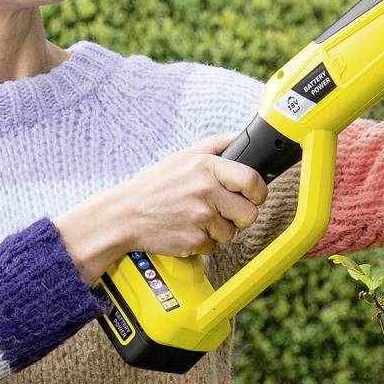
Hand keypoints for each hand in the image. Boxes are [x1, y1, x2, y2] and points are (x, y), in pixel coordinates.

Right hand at [56, 134, 267, 278]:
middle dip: (240, 215)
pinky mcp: (194, 242)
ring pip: (232, 233)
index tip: (254, 195)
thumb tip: (243, 136)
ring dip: (219, 230)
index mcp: (205, 168)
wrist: (124, 215)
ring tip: (197, 219)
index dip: (259, 191)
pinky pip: (214, 247)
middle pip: (250, 214)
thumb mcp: (183, 157)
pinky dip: (203, 242)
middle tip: (225, 211)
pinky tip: (186, 229)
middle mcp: (205, 192)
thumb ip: (216, 146)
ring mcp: (200, 219)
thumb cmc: (155, 185)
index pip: (252, 180)